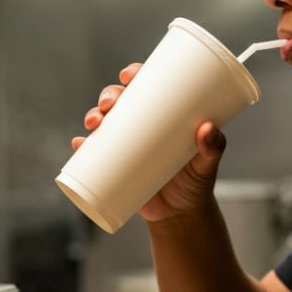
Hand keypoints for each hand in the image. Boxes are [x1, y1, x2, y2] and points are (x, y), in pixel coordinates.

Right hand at [72, 64, 226, 223]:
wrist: (181, 216)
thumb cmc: (196, 184)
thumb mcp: (207, 165)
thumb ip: (213, 148)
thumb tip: (207, 129)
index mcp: (163, 116)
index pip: (147, 86)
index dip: (134, 74)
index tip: (129, 76)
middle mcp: (142, 126)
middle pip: (120, 100)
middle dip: (108, 95)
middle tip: (109, 104)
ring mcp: (126, 146)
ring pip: (104, 122)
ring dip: (93, 116)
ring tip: (94, 123)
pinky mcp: (115, 166)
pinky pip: (93, 153)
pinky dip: (83, 146)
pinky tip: (78, 144)